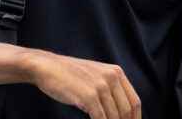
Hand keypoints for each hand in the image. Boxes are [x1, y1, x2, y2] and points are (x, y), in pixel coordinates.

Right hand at [27, 50, 141, 118]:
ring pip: (114, 117)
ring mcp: (101, 86)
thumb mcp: (95, 76)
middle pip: (126, 111)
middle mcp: (111, 77)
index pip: (134, 102)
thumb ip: (110, 89)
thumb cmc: (69, 75)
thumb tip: (121, 113)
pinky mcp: (89, 96)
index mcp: (116, 72)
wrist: (47, 67)